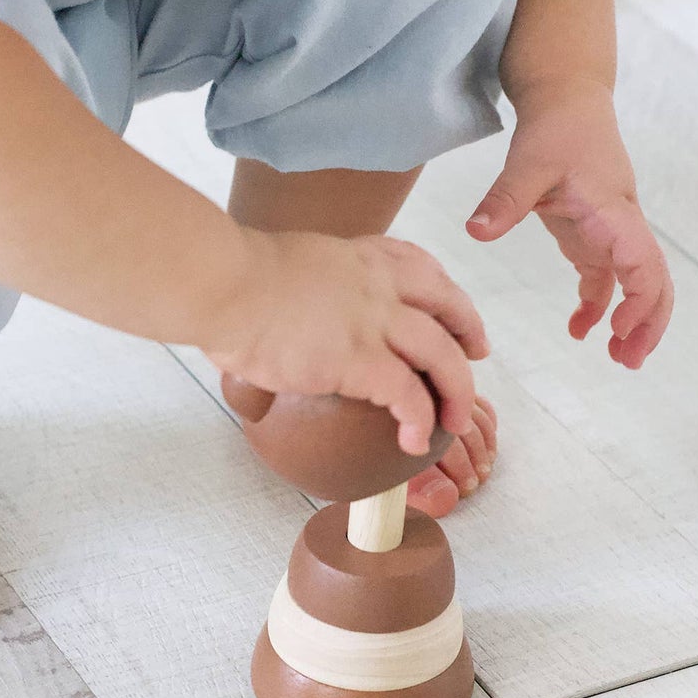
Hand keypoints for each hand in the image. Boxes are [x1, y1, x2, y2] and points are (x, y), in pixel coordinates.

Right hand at [207, 230, 488, 455]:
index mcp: (355, 256)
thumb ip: (293, 292)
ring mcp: (373, 320)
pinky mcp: (358, 359)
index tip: (450, 307)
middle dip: (468, 331)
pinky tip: (416, 441)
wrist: (220, 284)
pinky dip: (421, 419)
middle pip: (445, 304)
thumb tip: (264, 320)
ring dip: (457, 389)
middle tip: (477, 354)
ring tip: (455, 421)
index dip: (443, 289)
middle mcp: (375, 283)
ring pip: (441, 353)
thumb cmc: (227, 278)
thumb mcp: (278, 267)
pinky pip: (409, 395)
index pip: (417, 263)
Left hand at [468, 77, 673, 367]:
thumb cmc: (556, 128)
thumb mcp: (527, 163)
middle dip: (649, 324)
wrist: (567, 98)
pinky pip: (604, 279)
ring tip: (616, 358)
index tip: (619, 330)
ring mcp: (609, 233)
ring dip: (631, 322)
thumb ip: (505, 200)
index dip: (641, 302)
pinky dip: (596, 306)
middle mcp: (621, 226)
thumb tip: (476, 232)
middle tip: (629, 362)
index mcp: (615, 213)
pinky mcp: (592, 235)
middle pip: (655, 282)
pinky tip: (577, 330)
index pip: (645, 265)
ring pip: (636, 285)